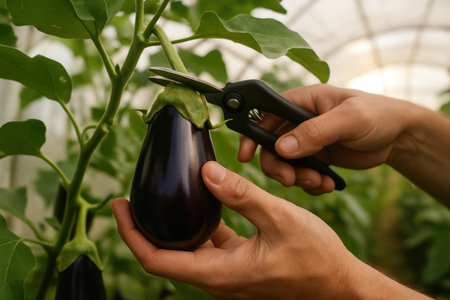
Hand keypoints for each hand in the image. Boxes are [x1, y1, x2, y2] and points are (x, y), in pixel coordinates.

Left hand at [112, 162, 428, 298]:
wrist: (338, 283)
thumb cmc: (314, 258)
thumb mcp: (278, 218)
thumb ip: (240, 195)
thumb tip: (207, 173)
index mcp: (219, 272)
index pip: (156, 259)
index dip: (132, 233)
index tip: (119, 206)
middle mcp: (217, 278)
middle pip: (165, 256)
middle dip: (144, 229)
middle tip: (134, 198)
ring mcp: (227, 275)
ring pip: (186, 251)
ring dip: (170, 228)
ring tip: (161, 199)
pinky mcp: (238, 267)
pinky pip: (208, 248)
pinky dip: (198, 229)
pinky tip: (201, 205)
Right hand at [239, 84, 413, 193]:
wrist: (398, 136)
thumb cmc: (377, 114)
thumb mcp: (349, 119)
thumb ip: (315, 131)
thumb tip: (282, 148)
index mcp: (302, 101)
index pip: (265, 114)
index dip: (252, 133)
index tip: (244, 155)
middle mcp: (299, 121)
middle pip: (270, 145)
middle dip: (277, 166)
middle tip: (291, 180)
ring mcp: (307, 141)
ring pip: (284, 164)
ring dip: (296, 177)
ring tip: (319, 182)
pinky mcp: (316, 158)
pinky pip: (301, 175)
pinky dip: (310, 183)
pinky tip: (327, 184)